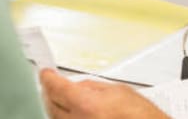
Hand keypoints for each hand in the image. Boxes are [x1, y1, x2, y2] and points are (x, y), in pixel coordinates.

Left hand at [40, 70, 169, 118]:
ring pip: (54, 118)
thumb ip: (91, 87)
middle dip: (49, 91)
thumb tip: (75, 85)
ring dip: (54, 106)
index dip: (48, 77)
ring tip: (58, 97)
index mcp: (86, 106)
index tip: (45, 73)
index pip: (56, 88)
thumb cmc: (141, 116)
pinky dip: (62, 117)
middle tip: (50, 83)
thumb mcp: (117, 91)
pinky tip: (68, 112)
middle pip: (50, 104)